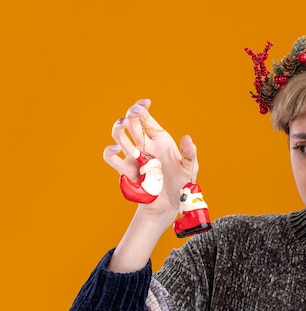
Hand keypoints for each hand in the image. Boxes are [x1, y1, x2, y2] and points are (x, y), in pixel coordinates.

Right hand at [103, 99, 197, 220]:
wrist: (170, 205)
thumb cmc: (181, 185)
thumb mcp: (189, 169)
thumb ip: (189, 154)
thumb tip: (187, 138)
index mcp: (159, 140)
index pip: (146, 118)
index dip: (142, 108)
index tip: (145, 104)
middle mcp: (144, 145)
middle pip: (131, 123)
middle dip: (131, 114)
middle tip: (136, 112)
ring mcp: (133, 157)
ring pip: (119, 136)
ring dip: (119, 129)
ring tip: (124, 124)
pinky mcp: (126, 171)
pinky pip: (112, 159)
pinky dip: (110, 152)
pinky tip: (117, 149)